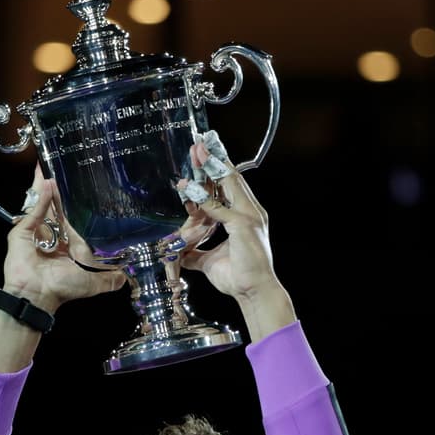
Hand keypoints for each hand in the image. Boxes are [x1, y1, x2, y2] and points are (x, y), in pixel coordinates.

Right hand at [2, 164, 124, 313]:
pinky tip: (47, 183)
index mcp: (66, 244)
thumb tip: (126, 277)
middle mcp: (51, 235)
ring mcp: (35, 231)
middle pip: (55, 208)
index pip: (72, 219)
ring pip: (43, 205)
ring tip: (51, 167)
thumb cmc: (62, 288)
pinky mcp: (22, 231)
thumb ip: (109, 279)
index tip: (83, 187)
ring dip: (47, 187)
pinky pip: (34, 212)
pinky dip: (41, 199)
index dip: (75, 204)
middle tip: (63, 168)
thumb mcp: (92, 284)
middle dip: (58, 190)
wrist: (36, 295)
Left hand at [177, 132, 294, 338]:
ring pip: (228, 184)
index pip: (229, 186)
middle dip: (214, 159)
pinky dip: (204, 200)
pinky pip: (219, 209)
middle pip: (230, 178)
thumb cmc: (238, 277)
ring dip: (211, 166)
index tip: (203, 155)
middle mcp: (249, 211)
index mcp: (244, 216)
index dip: (216, 169)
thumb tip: (180, 253)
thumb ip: (196, 253)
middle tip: (199, 143)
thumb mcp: (209, 261)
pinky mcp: (243, 225)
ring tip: (198, 151)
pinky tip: (190, 190)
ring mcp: (248, 216)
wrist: (254, 291)